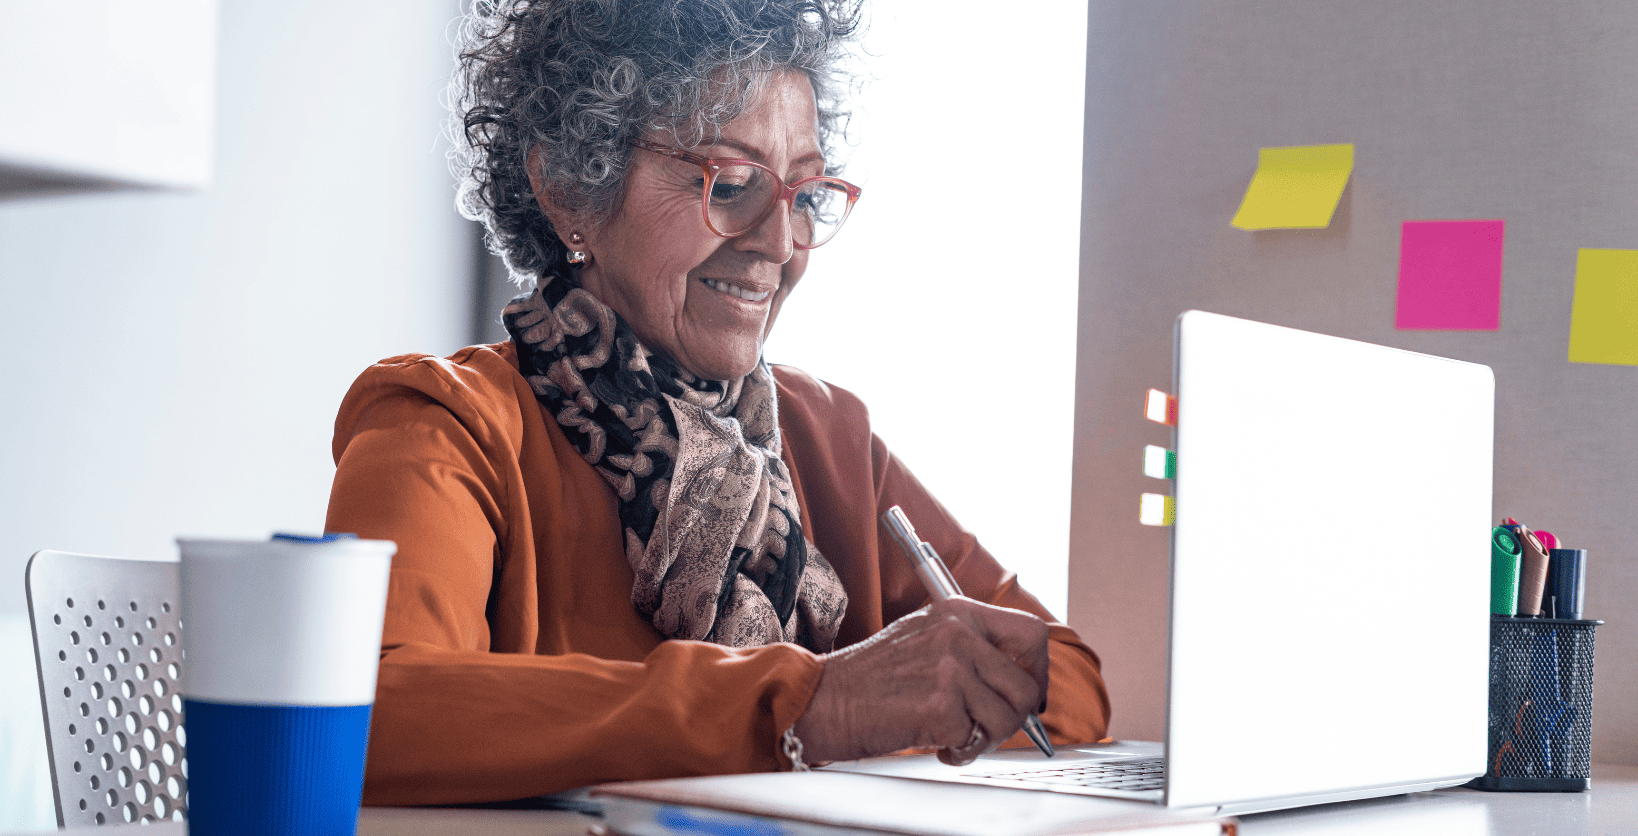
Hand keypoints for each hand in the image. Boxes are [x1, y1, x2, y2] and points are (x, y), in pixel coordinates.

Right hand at [791, 597, 1048, 766]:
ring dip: (986, 737)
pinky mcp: (941, 707)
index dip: (1038, 670)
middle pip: (1027, 684)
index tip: (1030, 692)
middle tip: (989, 726)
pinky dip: (959, 752)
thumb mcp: (925, 639)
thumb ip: (972, 648)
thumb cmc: (870, 679)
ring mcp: (950, 669)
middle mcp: (958, 634)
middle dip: (1016, 716)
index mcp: (957, 612)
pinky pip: (976, 741)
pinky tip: (933, 742)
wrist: (823, 699)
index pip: (1031, 634)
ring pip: (1008, 717)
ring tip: (954, 734)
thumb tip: (1021, 680)